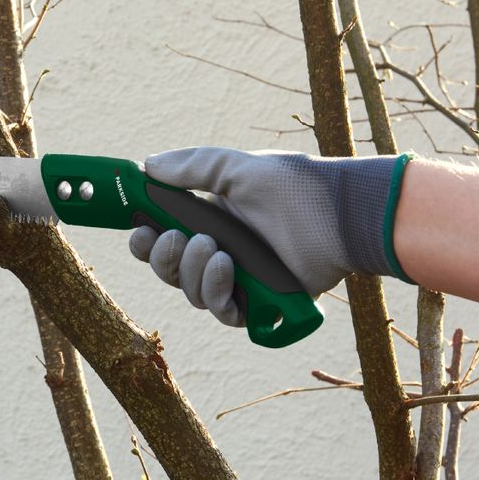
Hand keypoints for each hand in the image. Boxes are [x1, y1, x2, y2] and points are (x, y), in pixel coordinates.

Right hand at [128, 147, 412, 324]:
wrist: (338, 213)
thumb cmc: (293, 186)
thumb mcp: (237, 168)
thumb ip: (192, 167)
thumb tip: (147, 166)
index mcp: (208, 222)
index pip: (161, 239)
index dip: (145, 240)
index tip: (139, 230)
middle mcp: (218, 254)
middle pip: (170, 271)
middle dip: (165, 258)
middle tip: (178, 238)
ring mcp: (238, 281)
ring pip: (192, 293)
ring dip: (195, 272)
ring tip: (217, 250)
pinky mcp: (259, 304)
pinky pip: (223, 313)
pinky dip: (218, 294)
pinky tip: (227, 270)